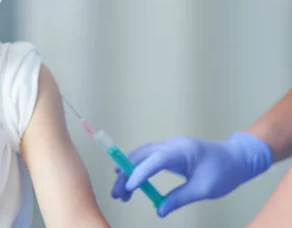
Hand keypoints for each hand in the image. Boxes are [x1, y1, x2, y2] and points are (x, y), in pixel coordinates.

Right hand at [111, 133, 271, 216]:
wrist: (237, 157)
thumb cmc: (224, 172)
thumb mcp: (204, 189)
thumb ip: (180, 198)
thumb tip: (159, 211)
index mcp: (182, 151)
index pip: (155, 160)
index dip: (139, 173)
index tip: (129, 189)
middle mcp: (172, 145)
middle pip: (141, 156)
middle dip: (126, 174)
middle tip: (117, 194)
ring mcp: (170, 146)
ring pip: (141, 155)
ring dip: (129, 171)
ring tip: (121, 192)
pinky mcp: (170, 151)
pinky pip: (148, 157)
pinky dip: (137, 168)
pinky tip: (132, 181)